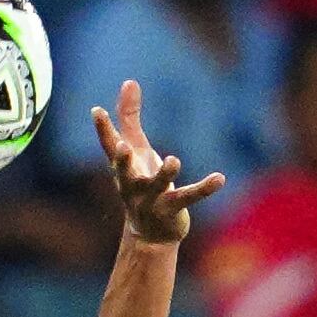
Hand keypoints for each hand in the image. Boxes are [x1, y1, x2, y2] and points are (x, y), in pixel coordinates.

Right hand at [94, 80, 223, 244]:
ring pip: (157, 187)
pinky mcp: (172, 210)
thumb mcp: (136, 149)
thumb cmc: (140, 183)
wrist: (150, 235)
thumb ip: (129, 118)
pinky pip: (189, 197)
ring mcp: (151, 201)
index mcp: (123, 169)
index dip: (103, 131)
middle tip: (123, 147)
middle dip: (122, 162)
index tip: (96, 111)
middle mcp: (132, 186)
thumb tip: (128, 82)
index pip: (110, 149)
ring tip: (174, 160)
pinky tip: (220, 178)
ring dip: (164, 175)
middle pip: (124, 174)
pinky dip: (204, 188)